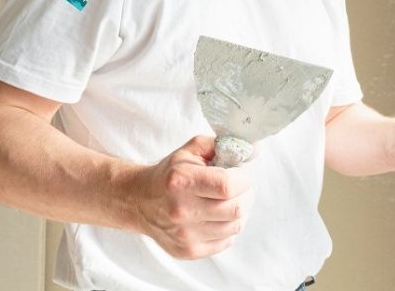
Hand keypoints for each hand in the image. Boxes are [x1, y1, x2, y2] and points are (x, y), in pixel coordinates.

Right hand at [133, 135, 254, 258]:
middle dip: (246, 193)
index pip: (228, 185)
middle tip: (240, 186)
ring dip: (239, 211)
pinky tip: (217, 216)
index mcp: (181, 181)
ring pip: (235, 226)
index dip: (244, 177)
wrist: (139, 201)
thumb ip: (224, 144)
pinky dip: (228, 227)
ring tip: (228, 200)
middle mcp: (182, 210)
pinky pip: (227, 241)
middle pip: (236, 208)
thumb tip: (254, 149)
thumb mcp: (191, 149)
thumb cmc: (170, 173)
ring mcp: (185, 235)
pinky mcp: (188, 251)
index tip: (242, 171)